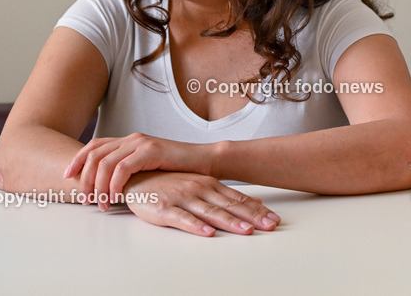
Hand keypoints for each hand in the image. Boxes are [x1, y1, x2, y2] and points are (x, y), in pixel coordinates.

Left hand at [64, 133, 208, 209]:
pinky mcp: (150, 151)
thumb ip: (129, 170)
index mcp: (128, 140)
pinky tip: (116, 196)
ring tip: (101, 203)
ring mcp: (141, 143)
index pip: (94, 145)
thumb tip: (106, 186)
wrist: (203, 161)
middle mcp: (132, 139)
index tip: (66, 176)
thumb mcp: (148, 167)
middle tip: (85, 199)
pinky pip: (123, 168)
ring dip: (99, 185)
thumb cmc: (176, 169)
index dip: (77, 160)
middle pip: (95, 154)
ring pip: (106, 163)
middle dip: (85, 178)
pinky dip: (114, 184)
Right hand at [122, 171, 279, 236]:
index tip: (275, 219)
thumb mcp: (201, 185)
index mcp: (210, 185)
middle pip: (230, 206)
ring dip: (229, 222)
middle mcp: (199, 189)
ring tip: (246, 230)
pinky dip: (196, 226)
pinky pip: (182, 218)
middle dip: (252, 217)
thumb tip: (255, 201)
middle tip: (270, 226)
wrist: (135, 176)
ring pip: (210, 212)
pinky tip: (208, 233)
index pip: (238, 199)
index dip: (257, 210)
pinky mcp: (164, 208)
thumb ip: (226, 195)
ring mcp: (182, 198)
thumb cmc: (169, 183)